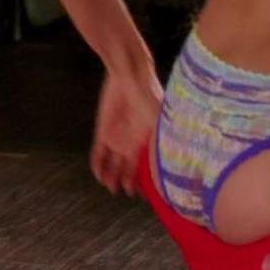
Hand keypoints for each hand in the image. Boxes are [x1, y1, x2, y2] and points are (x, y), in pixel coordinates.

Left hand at [91, 66, 161, 195]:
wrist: (130, 76)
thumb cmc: (149, 96)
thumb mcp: (160, 121)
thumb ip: (162, 142)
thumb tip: (171, 162)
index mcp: (148, 141)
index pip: (148, 166)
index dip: (148, 180)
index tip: (148, 193)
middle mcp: (133, 142)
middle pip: (129, 169)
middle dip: (128, 182)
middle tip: (127, 193)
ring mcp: (118, 138)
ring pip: (113, 165)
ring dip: (111, 177)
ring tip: (111, 188)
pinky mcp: (103, 132)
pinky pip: (98, 154)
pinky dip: (97, 166)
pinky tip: (98, 175)